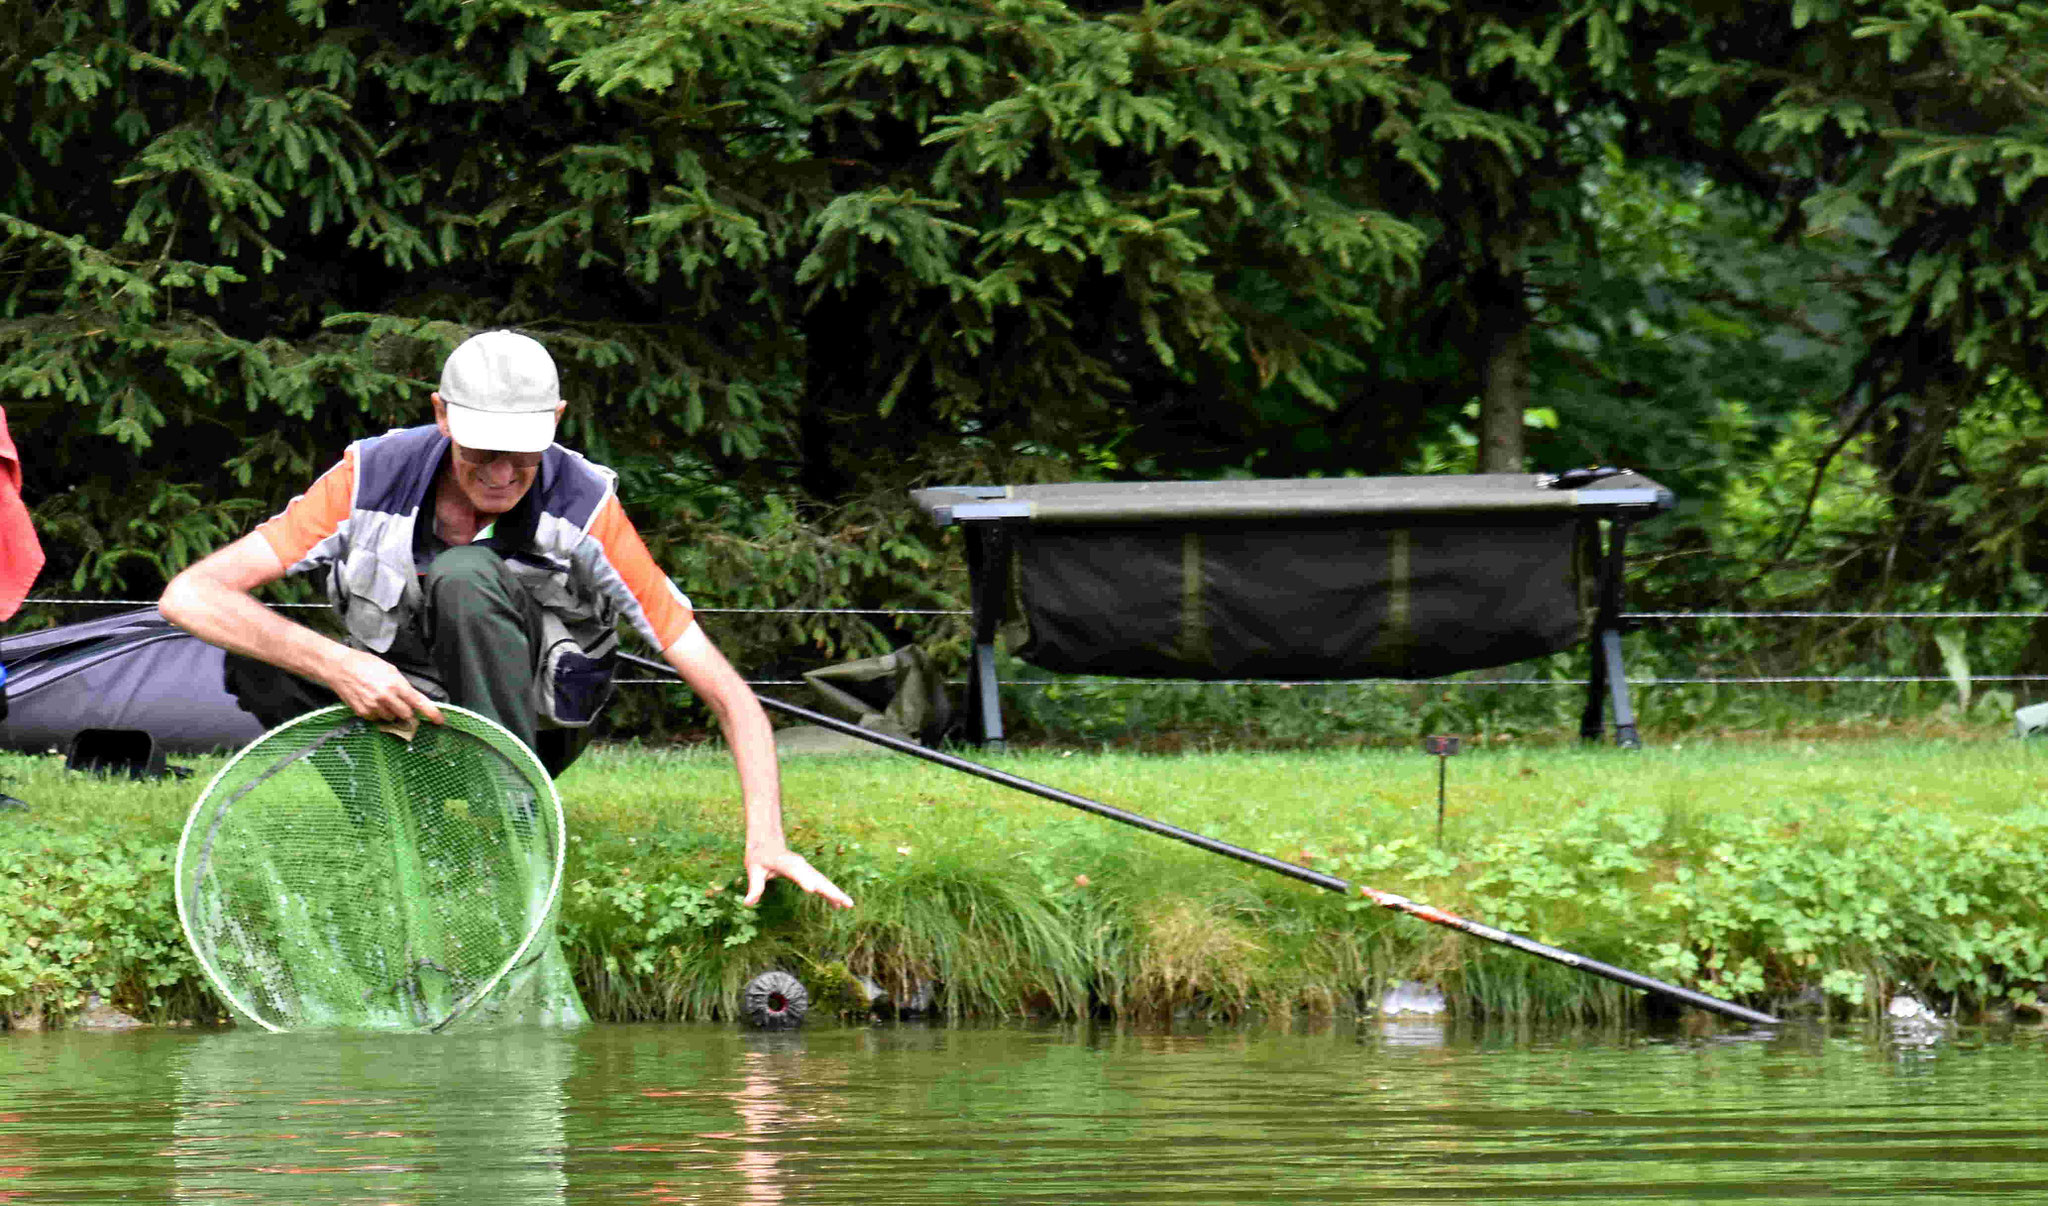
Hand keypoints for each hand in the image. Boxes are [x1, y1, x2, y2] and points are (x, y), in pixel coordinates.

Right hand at [326, 647, 445, 725]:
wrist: (339, 667)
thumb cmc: (366, 664)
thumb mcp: (389, 670)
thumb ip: (403, 685)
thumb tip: (412, 699)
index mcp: (395, 684)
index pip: (418, 702)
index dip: (432, 713)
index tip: (440, 720)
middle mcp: (386, 698)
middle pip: (407, 715)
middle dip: (408, 711)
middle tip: (402, 703)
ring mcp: (373, 707)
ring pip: (392, 718)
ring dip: (392, 712)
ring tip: (381, 698)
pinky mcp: (362, 713)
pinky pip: (377, 719)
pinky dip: (378, 713)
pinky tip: (370, 701)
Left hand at [744, 845, 853, 908]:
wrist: (767, 840)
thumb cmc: (759, 855)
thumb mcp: (753, 869)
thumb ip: (754, 887)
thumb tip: (748, 904)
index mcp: (787, 863)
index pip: (797, 873)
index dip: (804, 881)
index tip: (812, 890)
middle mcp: (801, 865)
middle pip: (818, 879)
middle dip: (832, 891)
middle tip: (845, 902)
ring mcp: (806, 868)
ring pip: (824, 881)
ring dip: (836, 893)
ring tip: (848, 905)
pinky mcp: (808, 872)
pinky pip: (821, 883)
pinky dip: (829, 893)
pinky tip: (837, 905)